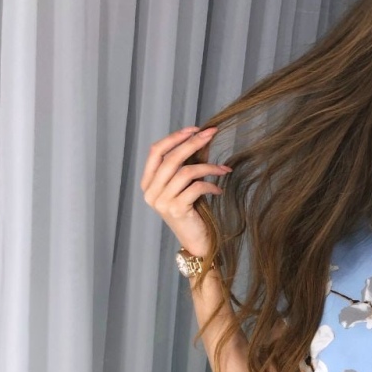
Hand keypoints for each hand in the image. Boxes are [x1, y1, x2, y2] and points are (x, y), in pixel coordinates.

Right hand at [140, 125, 231, 258]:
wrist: (196, 242)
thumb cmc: (192, 212)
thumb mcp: (187, 185)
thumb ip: (190, 163)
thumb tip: (203, 138)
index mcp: (148, 183)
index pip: (156, 151)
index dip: (174, 137)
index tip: (194, 129)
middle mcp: (151, 192)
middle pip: (171, 158)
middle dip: (193, 143)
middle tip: (211, 134)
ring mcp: (162, 202)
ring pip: (185, 172)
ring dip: (208, 167)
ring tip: (223, 169)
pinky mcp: (177, 209)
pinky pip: (196, 187)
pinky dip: (210, 185)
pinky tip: (219, 190)